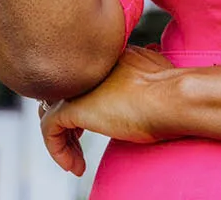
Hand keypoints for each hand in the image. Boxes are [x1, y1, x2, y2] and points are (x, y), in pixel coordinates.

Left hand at [39, 44, 181, 175]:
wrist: (170, 97)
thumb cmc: (171, 89)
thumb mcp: (156, 66)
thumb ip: (145, 62)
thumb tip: (153, 53)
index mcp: (104, 55)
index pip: (81, 77)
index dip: (84, 100)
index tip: (95, 121)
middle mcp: (85, 67)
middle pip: (61, 92)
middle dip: (68, 120)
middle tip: (80, 141)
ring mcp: (76, 86)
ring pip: (51, 111)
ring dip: (64, 141)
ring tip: (77, 161)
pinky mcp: (70, 107)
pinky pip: (49, 130)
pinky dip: (58, 151)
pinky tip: (75, 166)